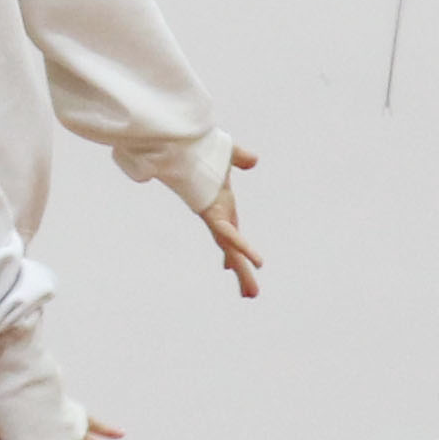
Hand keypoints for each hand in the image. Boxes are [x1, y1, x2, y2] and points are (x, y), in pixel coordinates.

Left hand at [191, 148, 267, 300]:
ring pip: (232, 250)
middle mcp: (217, 215)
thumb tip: (253, 160)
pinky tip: (257, 263)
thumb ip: (241, 158)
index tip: (228, 266)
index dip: (232, 248)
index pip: (228, 231)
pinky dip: (242, 248)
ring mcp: (214, 216)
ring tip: (251, 295)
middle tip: (248, 294)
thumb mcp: (229, 156)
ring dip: (242, 272)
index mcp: (220, 205)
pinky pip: (230, 235)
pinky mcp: (212, 214)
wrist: (181, 144)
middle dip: (240, 270)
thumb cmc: (199, 149)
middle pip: (231, 248)